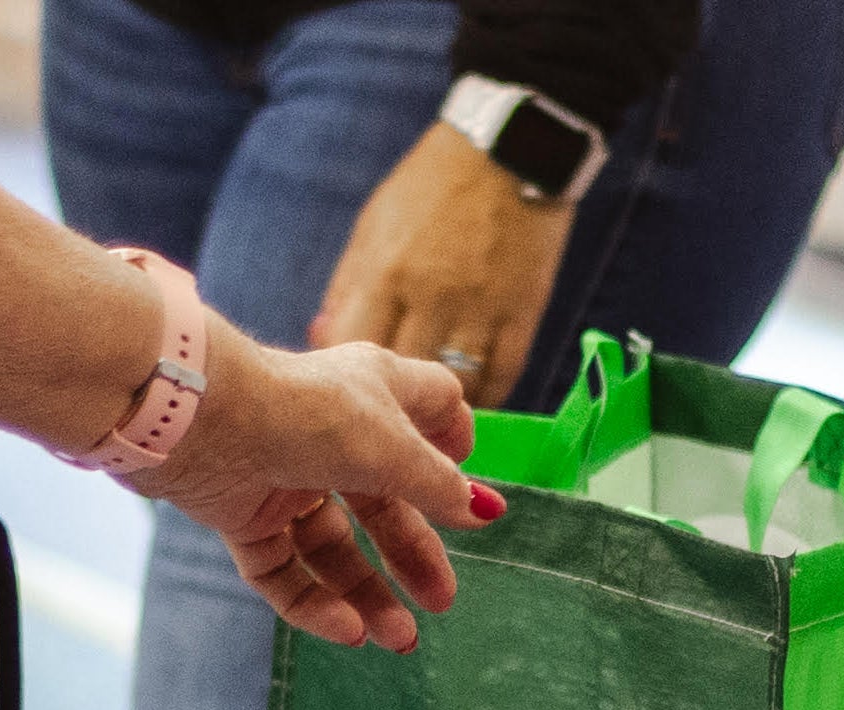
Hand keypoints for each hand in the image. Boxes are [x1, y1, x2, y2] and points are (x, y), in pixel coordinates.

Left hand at [127, 319, 492, 651]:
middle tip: (440, 602)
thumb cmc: (307, 415)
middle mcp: (329, 434)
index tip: (464, 479)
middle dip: (413, 555)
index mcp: (372, 395)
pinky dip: (313, 603)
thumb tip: (484, 511)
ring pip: (333, 548)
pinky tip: (346, 631)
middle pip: (384, 502)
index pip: (428, 404)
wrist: (199, 417)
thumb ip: (440, 486)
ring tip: (398, 638)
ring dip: (368, 595)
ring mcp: (283, 475)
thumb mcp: (392, 451)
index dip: (452, 438)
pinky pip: (283, 571)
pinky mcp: (242, 514)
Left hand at [313, 123, 576, 408]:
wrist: (507, 152)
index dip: (350, 381)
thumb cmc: (429, 190)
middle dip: (398, 406)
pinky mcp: (522, 314)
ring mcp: (479, 307)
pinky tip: (475, 400)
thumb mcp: (374, 226)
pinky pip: (502, 377)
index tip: (353, 396)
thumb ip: (349, 285)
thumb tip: (321, 338)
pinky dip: (488, 397)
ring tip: (437, 418)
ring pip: (457, 388)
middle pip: (406, 379)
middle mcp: (430, 296)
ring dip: (447, 409)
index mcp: (384, 272)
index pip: (354, 349)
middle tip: (397, 423)